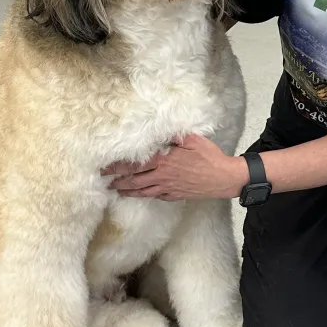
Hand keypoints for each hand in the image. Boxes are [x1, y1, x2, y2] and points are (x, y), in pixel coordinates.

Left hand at [103, 135, 246, 201]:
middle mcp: (161, 176)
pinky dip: (145, 195)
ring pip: (142, 191)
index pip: (134, 165)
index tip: (106, 168)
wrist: (222, 178)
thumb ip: (174, 136)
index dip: (118, 167)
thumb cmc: (209, 156)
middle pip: (134, 180)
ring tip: (116, 190)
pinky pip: (156, 196)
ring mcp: (168, 188)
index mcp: (163, 161)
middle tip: (104, 181)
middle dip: (117, 180)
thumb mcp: (192, 139)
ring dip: (128, 191)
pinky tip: (140, 194)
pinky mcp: (175, 195)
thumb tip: (160, 130)